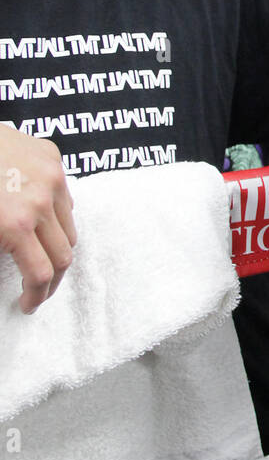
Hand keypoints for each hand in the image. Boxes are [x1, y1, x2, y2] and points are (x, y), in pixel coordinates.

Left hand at [0, 127, 76, 312]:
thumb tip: (7, 267)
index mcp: (14, 223)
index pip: (41, 273)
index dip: (36, 295)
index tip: (28, 304)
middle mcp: (40, 201)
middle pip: (64, 254)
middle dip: (52, 278)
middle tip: (37, 286)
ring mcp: (50, 176)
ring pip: (69, 226)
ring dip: (56, 244)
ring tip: (36, 249)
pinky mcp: (51, 156)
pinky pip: (64, 195)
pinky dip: (54, 211)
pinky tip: (34, 214)